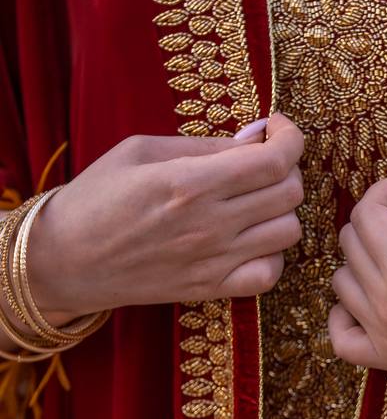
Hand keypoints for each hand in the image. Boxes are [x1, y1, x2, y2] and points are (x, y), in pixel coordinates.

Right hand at [28, 113, 304, 318]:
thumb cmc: (96, 197)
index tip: (278, 130)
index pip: (275, 160)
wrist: (63, 260)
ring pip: (289, 232)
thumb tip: (255, 139)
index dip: (290, 138)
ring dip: (281, 210)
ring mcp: (213, 261)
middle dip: (287, 168)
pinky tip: (252, 239)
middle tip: (263, 162)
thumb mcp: (141, 151)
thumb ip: (205, 145)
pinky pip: (271, 273)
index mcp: (190, 183)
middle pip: (290, 192)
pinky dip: (272, 254)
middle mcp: (210, 224)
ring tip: (256, 200)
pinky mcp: (211, 289)